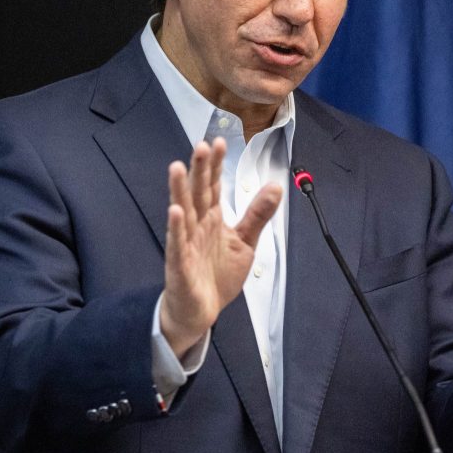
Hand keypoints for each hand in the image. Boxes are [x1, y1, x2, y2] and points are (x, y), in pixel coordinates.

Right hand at [160, 138, 282, 354]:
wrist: (200, 311)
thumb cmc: (217, 275)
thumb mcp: (245, 242)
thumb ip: (257, 214)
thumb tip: (276, 185)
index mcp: (212, 218)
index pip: (213, 187)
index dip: (216, 166)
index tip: (220, 142)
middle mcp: (197, 226)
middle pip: (197, 193)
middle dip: (199, 170)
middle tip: (202, 145)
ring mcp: (186, 243)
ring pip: (182, 212)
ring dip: (179, 191)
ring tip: (177, 167)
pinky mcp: (179, 264)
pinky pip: (177, 244)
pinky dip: (176, 228)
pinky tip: (175, 212)